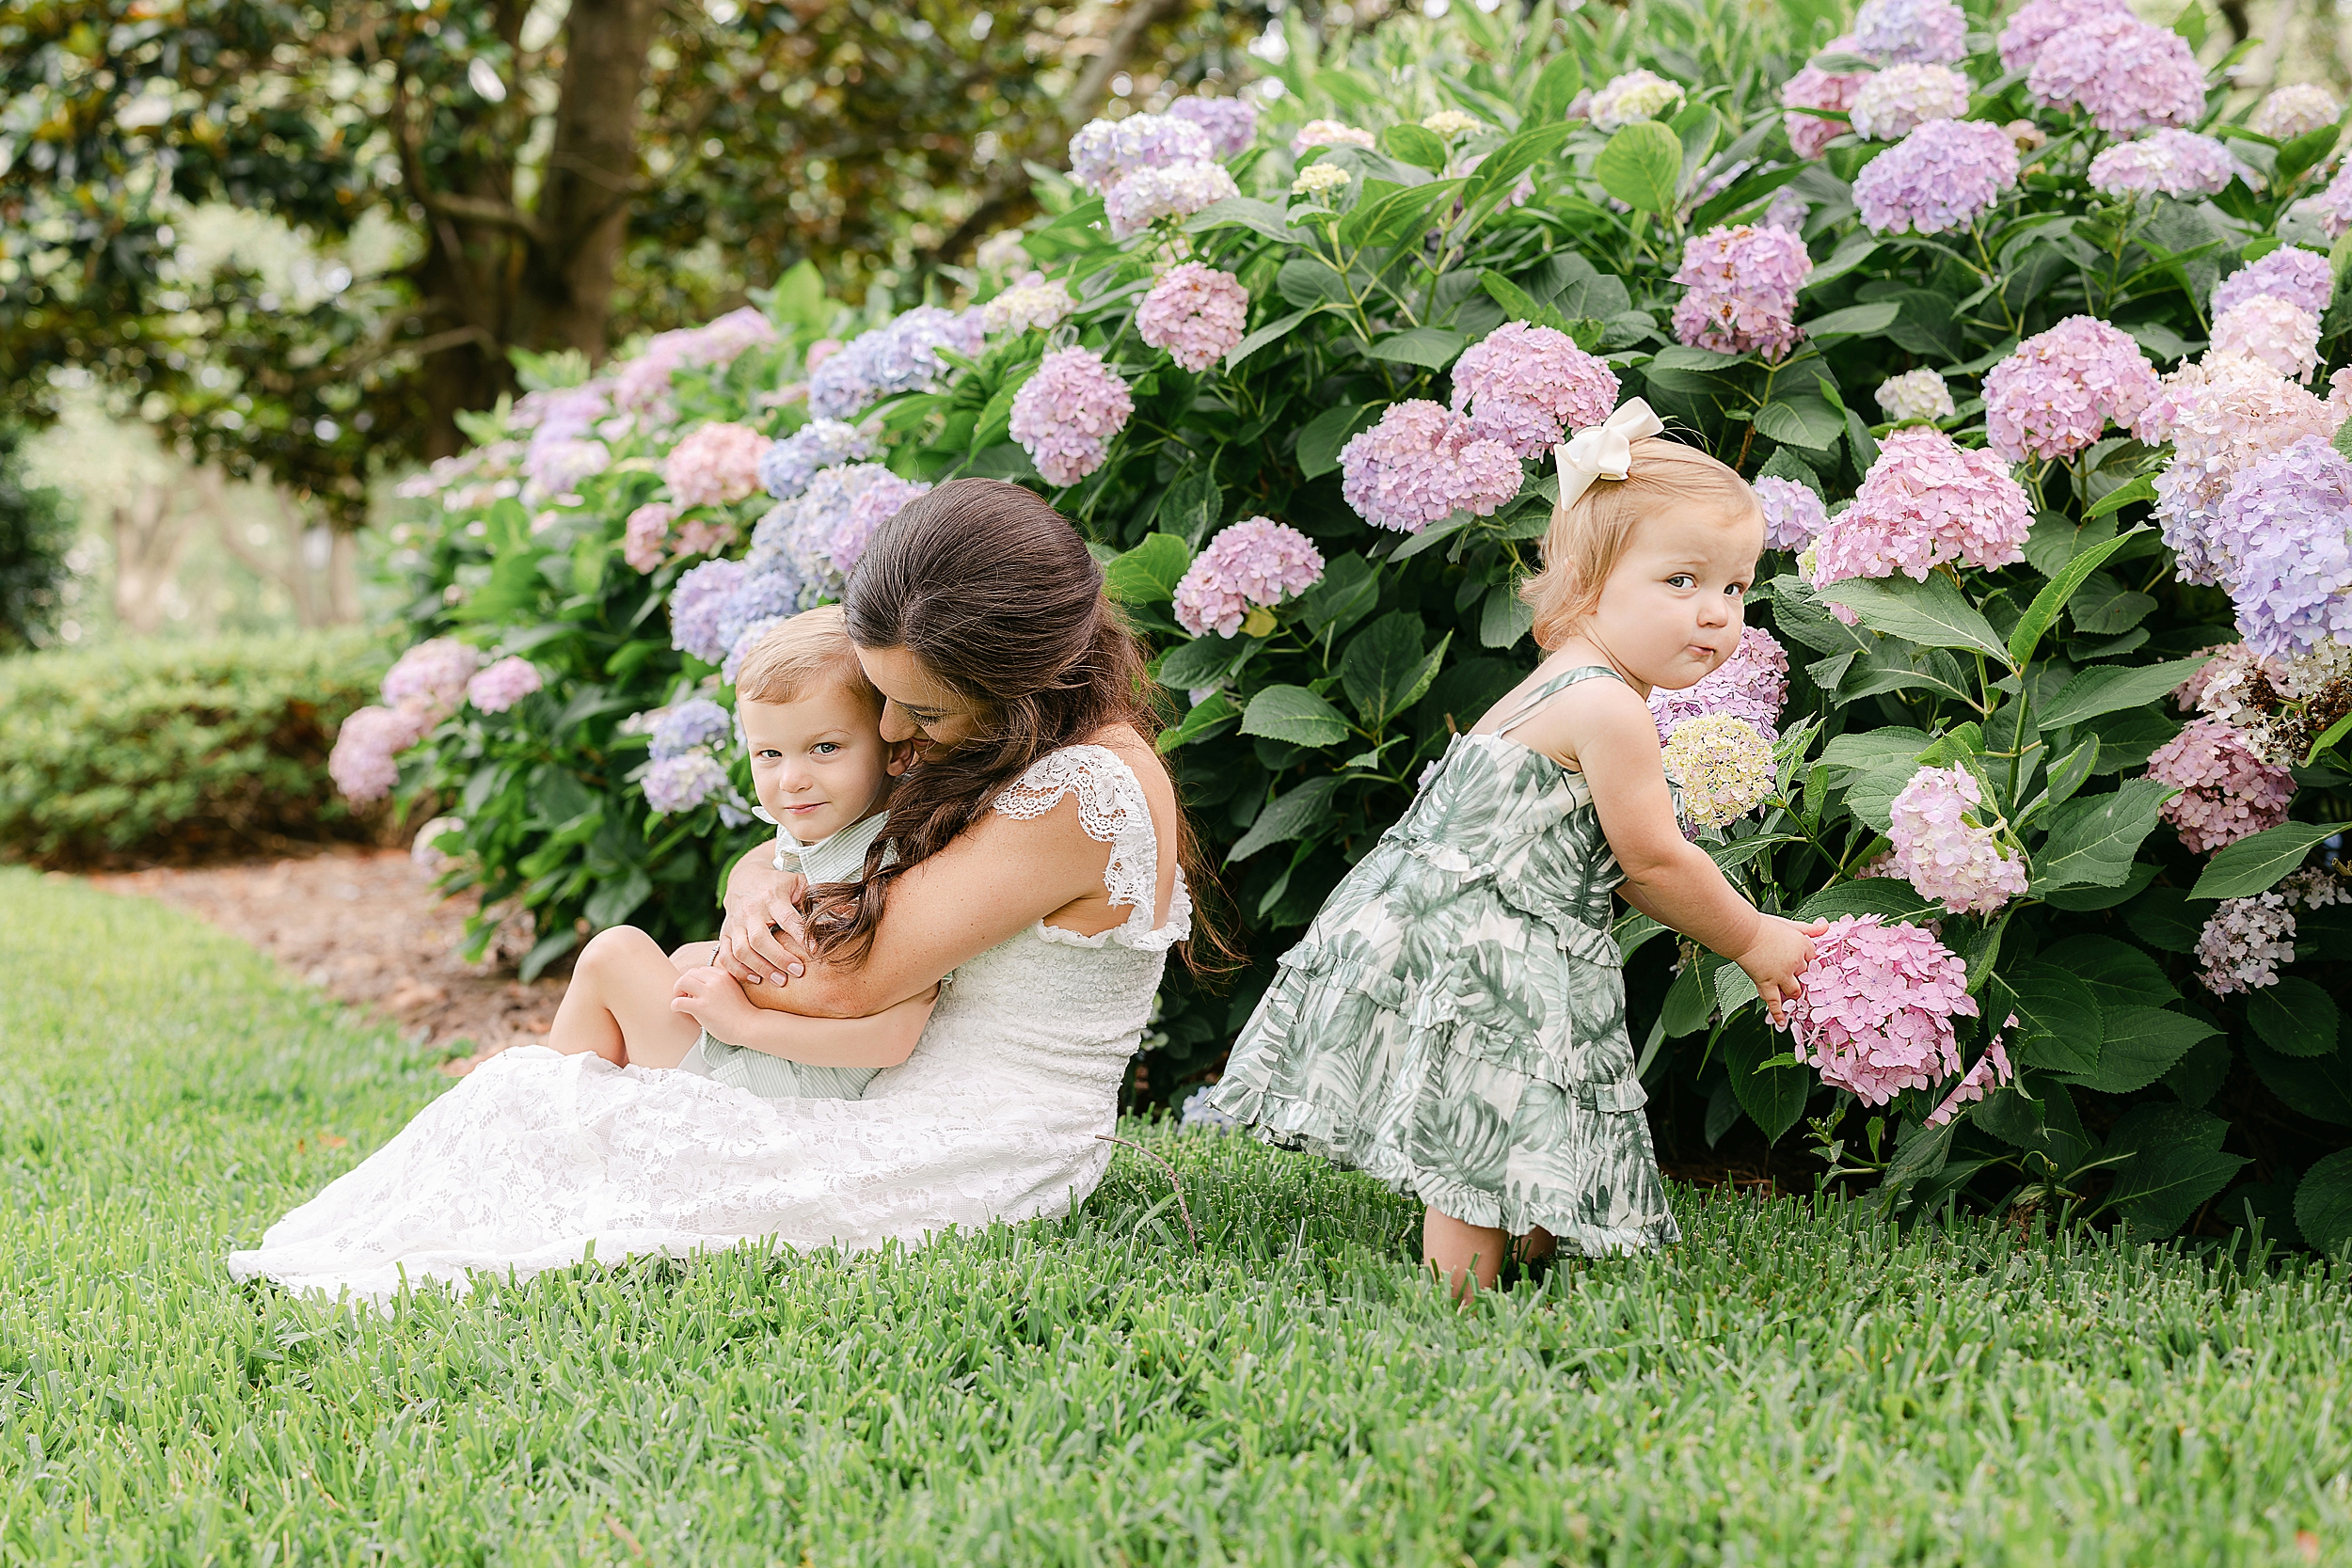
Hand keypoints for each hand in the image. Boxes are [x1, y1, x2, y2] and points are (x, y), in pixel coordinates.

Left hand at [671, 966, 759, 1040]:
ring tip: (682, 1001)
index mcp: (724, 975)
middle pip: (690, 973)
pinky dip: (675, 1005)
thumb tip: (702, 990)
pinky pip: (679, 1001)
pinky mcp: (701, 1007)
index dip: (696, 980)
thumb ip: (721, 986)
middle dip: (685, 984)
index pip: (702, 970)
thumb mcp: (734, 991)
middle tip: (686, 996)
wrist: (750, 1027)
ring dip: (677, 991)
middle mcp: (715, 981)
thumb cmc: (743, 1014)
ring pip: (682, 982)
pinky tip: (679, 1011)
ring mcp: (708, 993)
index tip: (697, 992)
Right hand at [717, 866, 808, 987]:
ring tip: (779, 981)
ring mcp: (735, 922)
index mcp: (773, 896)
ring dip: (760, 968)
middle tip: (798, 973)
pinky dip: (738, 970)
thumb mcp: (799, 883)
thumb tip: (851, 909)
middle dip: (779, 959)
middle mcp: (751, 910)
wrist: (744, 877)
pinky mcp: (725, 932)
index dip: (801, 935)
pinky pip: (726, 955)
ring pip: (742, 950)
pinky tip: (755, 979)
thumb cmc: (779, 884)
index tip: (815, 951)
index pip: (787, 918)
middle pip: (760, 940)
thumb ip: (819, 897)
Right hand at [1736, 915, 1824, 1028]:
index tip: (1801, 962)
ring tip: (1790, 994)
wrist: (1743, 932)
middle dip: (1801, 977)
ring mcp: (1782, 975)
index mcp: (1802, 946)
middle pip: (1805, 975)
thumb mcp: (1790, 924)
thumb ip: (1809, 928)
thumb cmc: (1763, 926)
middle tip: (1794, 978)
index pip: (1813, 958)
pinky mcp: (1767, 983)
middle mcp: (1795, 962)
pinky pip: (1775, 1002)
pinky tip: (1781, 1022)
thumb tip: (1826, 925)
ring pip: (1795, 990)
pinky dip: (1778, 1014)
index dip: (1807, 960)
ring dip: (1794, 993)